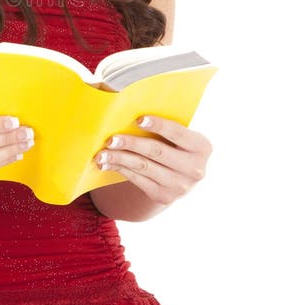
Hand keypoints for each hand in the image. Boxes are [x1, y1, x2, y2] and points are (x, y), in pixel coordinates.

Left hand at [94, 115, 211, 206]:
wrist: (178, 177)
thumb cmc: (174, 145)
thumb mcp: (180, 137)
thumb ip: (166, 125)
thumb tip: (129, 108)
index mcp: (202, 147)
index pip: (178, 133)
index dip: (158, 125)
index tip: (138, 119)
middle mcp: (195, 169)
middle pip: (157, 151)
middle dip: (131, 143)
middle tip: (111, 139)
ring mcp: (180, 186)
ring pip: (143, 167)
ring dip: (119, 158)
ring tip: (101, 153)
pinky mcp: (164, 196)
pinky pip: (137, 179)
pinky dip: (120, 169)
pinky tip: (106, 163)